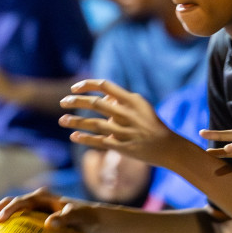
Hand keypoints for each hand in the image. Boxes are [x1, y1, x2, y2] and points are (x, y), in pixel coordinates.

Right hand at [0, 186, 101, 232]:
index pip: (20, 202)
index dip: (9, 210)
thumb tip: (48, 223)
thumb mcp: (79, 217)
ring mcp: (31, 208)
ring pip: (7, 209)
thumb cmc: (85, 218)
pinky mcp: (31, 217)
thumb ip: (66, 219)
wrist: (90, 218)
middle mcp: (34, 200)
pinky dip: (1, 226)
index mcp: (42, 197)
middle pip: (7, 203)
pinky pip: (13, 220)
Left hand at [60, 79, 178, 166]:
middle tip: (63, 102)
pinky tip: (74, 136)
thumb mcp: (141, 106)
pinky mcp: (122, 146)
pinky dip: (85, 138)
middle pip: (95, 103)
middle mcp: (127, 113)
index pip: (104, 85)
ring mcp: (124, 130)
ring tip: (62, 120)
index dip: (87, 85)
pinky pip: (99, 141)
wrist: (168, 147)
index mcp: (132, 100)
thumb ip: (121, 101)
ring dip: (75, 121)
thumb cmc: (152, 124)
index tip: (74, 88)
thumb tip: (102, 99)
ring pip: (94, 123)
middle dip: (76, 102)